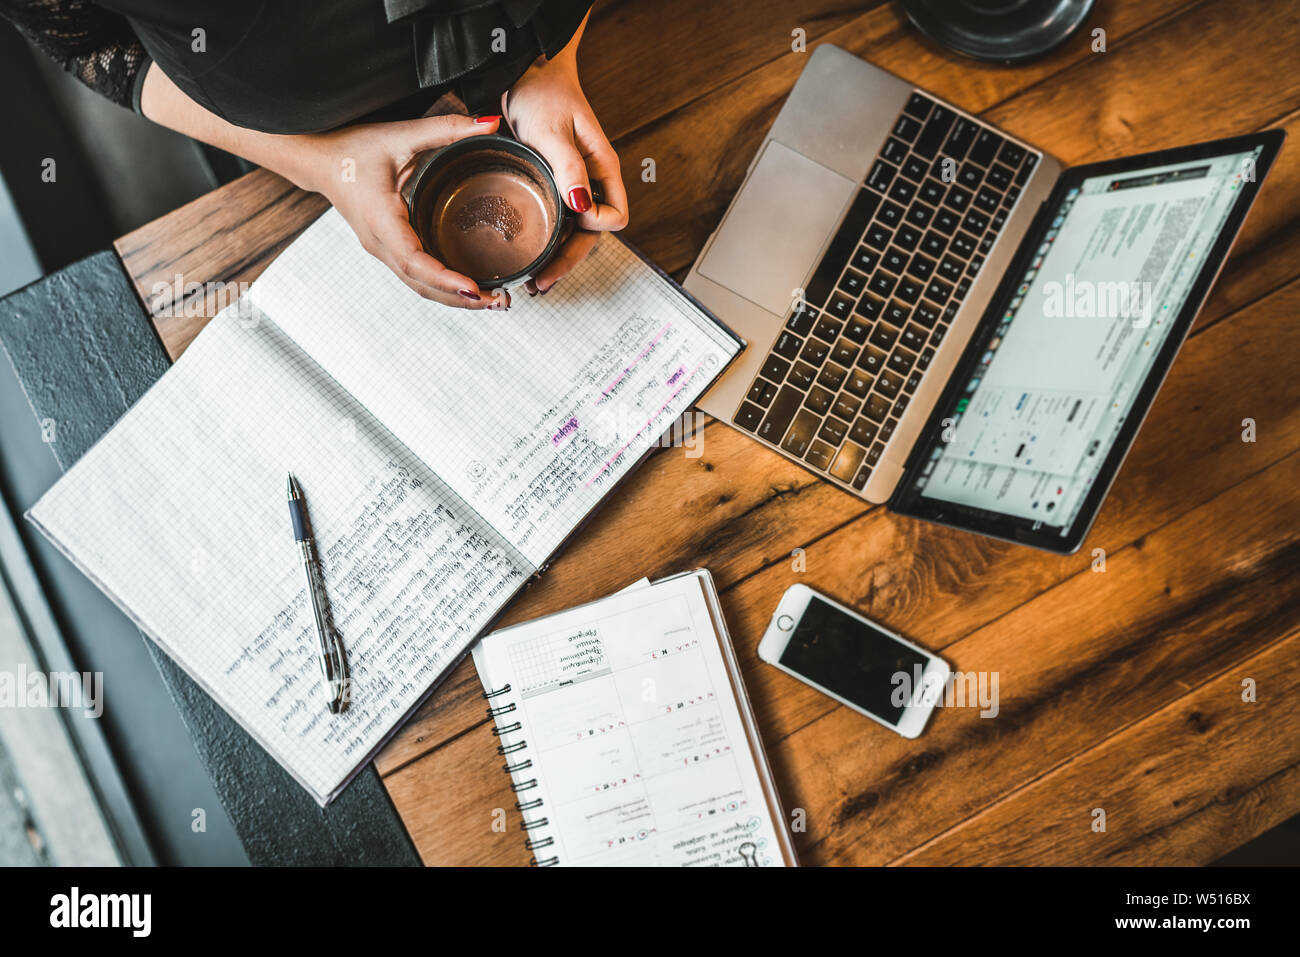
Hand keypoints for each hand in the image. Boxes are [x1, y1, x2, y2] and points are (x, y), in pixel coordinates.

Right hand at [294, 113, 509, 308]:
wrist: (317, 160)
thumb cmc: (351, 148)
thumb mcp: (401, 134)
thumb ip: (447, 128)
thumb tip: (491, 123)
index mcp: (381, 219)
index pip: (413, 259)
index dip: (443, 277)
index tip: (473, 287)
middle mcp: (380, 243)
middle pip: (422, 284)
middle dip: (461, 298)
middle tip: (501, 302)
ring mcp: (382, 250)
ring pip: (420, 286)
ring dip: (454, 299)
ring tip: (493, 301)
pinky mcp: (387, 249)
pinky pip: (416, 277)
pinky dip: (442, 287)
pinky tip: (468, 288)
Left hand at [504, 49, 628, 293]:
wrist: (525, 70)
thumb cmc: (542, 92)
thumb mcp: (551, 130)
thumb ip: (568, 168)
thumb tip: (581, 207)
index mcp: (602, 169)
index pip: (613, 218)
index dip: (593, 227)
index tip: (567, 223)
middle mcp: (591, 183)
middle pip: (591, 236)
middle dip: (569, 261)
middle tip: (540, 283)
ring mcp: (572, 186)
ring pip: (573, 234)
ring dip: (556, 258)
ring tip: (531, 280)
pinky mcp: (553, 186)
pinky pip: (556, 222)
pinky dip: (545, 242)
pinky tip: (528, 254)